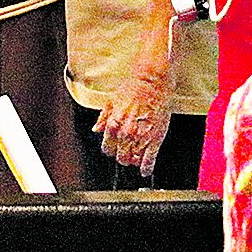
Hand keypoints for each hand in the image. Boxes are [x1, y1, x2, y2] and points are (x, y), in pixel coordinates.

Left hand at [94, 55, 173, 175]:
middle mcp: (125, 134)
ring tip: (137, 159)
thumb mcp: (112, 101)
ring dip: (134, 161)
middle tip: (127, 154)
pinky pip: (149, 160)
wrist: (153, 80)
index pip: (107, 148)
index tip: (115, 149)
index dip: (111, 150)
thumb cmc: (135, 87)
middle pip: (120, 157)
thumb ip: (104, 117)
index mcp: (112, 124)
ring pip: (133, 161)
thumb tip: (97, 129)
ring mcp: (140, 138)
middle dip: (122, 157)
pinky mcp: (155, 139)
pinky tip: (146, 170)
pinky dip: (147, 168)